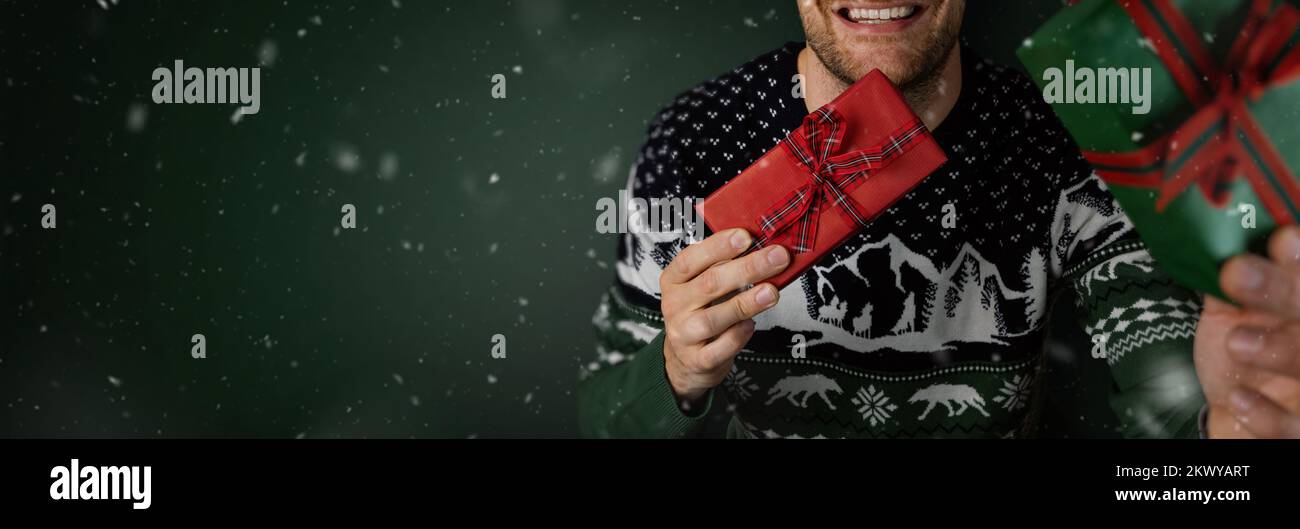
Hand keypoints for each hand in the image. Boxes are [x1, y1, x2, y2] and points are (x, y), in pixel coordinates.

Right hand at [659, 228, 789, 403]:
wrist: (686, 360)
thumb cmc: (701, 312)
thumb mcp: (702, 285)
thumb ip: (724, 267)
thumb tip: (764, 247)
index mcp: (674, 280)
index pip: (691, 258)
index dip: (718, 246)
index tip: (746, 236)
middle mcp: (674, 305)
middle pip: (710, 284)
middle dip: (747, 268)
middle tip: (777, 256)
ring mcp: (683, 334)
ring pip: (714, 317)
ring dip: (746, 302)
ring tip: (772, 291)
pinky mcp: (697, 360)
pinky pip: (721, 347)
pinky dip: (738, 335)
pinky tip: (752, 324)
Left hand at [1195, 226, 1299, 437]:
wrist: (1235, 418)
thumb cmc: (1241, 363)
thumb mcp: (1231, 318)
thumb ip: (1229, 287)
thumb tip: (1214, 239)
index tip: (1281, 239)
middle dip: (1284, 289)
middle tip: (1238, 272)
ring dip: (1281, 349)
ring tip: (1238, 343)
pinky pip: (1296, 426)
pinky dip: (1269, 415)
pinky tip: (1239, 398)